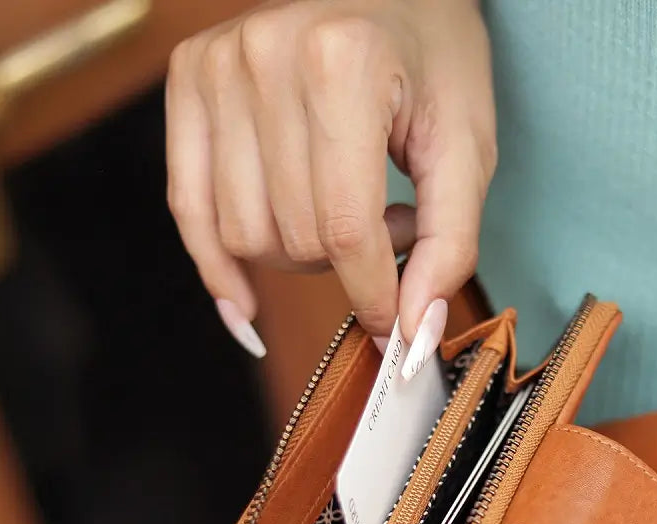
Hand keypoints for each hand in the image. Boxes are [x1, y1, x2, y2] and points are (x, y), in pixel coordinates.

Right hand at [166, 0, 494, 358]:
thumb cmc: (434, 61)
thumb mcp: (467, 149)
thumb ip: (450, 244)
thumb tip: (413, 333)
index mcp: (343, 64)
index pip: (344, 229)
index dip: (372, 297)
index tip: (396, 329)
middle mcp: (266, 56)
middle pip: (295, 239)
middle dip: (349, 264)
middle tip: (390, 224)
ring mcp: (217, 65)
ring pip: (245, 235)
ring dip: (300, 255)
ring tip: (346, 208)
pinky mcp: (189, 80)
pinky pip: (189, 207)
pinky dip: (218, 266)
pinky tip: (245, 301)